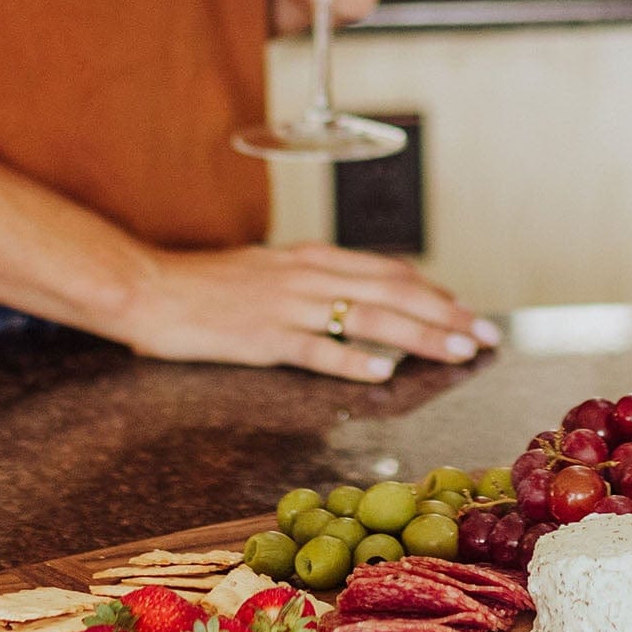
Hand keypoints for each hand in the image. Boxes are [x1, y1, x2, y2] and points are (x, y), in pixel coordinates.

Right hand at [112, 241, 495, 382]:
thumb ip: (310, 283)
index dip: (433, 291)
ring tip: (458, 350)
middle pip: (393, 291)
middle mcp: (307, 275)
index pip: (388, 270)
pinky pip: (318, 349)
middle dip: (446, 313)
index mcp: (310, 258)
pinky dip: (355, 359)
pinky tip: (385, 373)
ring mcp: (286, 305)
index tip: (466, 311)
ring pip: (369, 316)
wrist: (146, 287)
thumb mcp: (267, 272)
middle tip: (485, 336)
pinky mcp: (262, 336)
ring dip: (420, 334)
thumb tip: (354, 298)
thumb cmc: (203, 287)